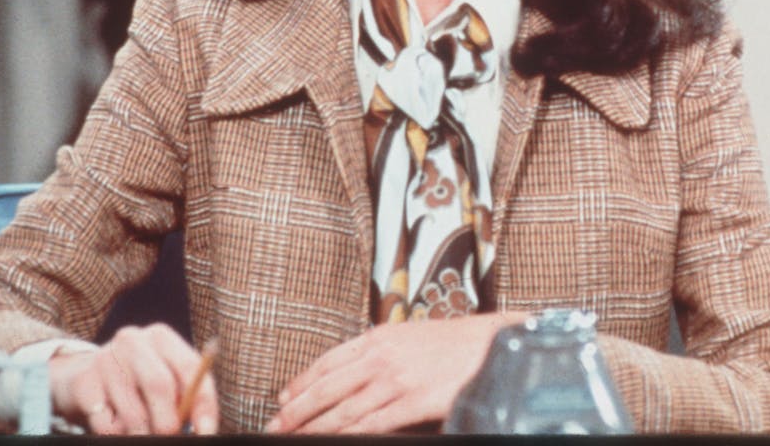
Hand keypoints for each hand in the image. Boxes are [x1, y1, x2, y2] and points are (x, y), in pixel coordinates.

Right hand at [46, 324, 218, 435]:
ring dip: (142, 434)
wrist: (79, 376)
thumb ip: (182, 398)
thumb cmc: (134, 383)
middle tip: (169, 437)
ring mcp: (104, 359)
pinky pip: (106, 423)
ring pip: (133, 411)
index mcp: (161, 337)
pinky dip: (116, 435)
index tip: (206, 432)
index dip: (202, 403)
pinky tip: (116, 428)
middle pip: (159, 385)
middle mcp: (132, 341)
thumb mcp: (161, 379)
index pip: (190, 368)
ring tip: (143, 436)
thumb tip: (201, 430)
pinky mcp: (83, 382)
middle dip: (168, 422)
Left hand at [265, 312, 525, 433]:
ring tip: (297, 438)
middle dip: (298, 410)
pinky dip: (349, 435)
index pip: (328, 360)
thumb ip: (380, 350)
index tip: (283, 399)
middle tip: (277, 426)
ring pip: (343, 410)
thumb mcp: (411, 335)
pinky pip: (371, 424)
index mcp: (380, 336)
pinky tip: (335, 440)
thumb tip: (351, 372)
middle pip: (328, 388)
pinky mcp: (411, 401)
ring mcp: (395, 379)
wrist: (492, 344)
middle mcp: (381, 356)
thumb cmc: (456, 341)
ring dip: (316, 428)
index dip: (302, 382)